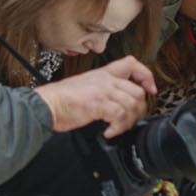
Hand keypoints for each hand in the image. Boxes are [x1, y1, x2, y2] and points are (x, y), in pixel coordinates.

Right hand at [34, 56, 158, 137]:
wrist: (46, 105)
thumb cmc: (61, 100)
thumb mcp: (86, 88)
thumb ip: (103, 92)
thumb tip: (117, 107)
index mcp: (103, 73)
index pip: (132, 63)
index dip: (146, 76)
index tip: (150, 89)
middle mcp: (105, 80)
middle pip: (137, 91)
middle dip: (139, 110)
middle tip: (130, 121)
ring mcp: (102, 90)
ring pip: (132, 104)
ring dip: (128, 122)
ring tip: (117, 128)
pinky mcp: (97, 103)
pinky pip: (120, 116)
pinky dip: (117, 128)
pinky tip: (108, 132)